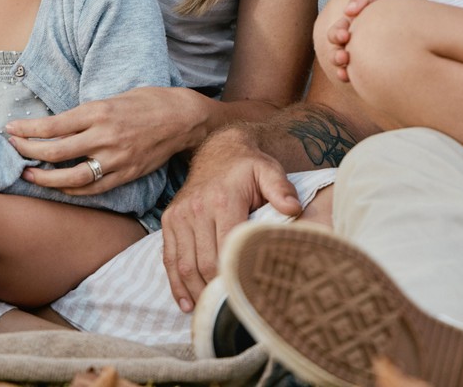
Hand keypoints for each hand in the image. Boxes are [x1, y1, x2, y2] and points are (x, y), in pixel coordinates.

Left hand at [6, 86, 204, 193]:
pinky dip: (71, 189)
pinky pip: (92, 188)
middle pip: (56, 151)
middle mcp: (105, 137)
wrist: (183, 118)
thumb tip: (56, 124)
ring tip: (28, 174)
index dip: (27, 129)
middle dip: (27, 152)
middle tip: (12, 150)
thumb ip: (87, 112)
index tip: (10, 129)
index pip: (53, 125)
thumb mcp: (113, 97)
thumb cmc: (148, 101)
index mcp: (100, 112)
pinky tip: (58, 185)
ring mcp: (116, 159)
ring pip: (70, 177)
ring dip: (44, 177)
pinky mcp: (125, 174)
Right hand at [160, 131, 301, 312]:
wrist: (219, 149)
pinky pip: (169, 257)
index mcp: (224, 200)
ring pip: (184, 264)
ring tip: (208, 313)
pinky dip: (176, 283)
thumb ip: (281, 189)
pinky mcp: (170, 219)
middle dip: (215, 290)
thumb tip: (293, 210)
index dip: (233, 275)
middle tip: (231, 312)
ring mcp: (180, 215)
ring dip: (195, 292)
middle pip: (204, 262)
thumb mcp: (268, 170)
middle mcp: (198, 208)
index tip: (245, 296)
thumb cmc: (248, 166)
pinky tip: (185, 303)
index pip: (226, 248)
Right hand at [314, 0, 416, 81]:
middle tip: (344, 56)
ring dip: (339, 65)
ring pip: (343, 63)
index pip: (339, 29)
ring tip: (345, 66)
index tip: (345, 36)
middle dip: (335, 52)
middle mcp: (357, 39)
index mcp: (356, 22)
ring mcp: (364, 54)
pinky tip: (348, 77)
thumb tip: (348, 11)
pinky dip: (348, 76)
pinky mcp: (374, 67)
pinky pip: (357, 75)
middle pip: (337, 48)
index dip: (336, 33)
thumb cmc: (404, 3)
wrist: (426, 19)